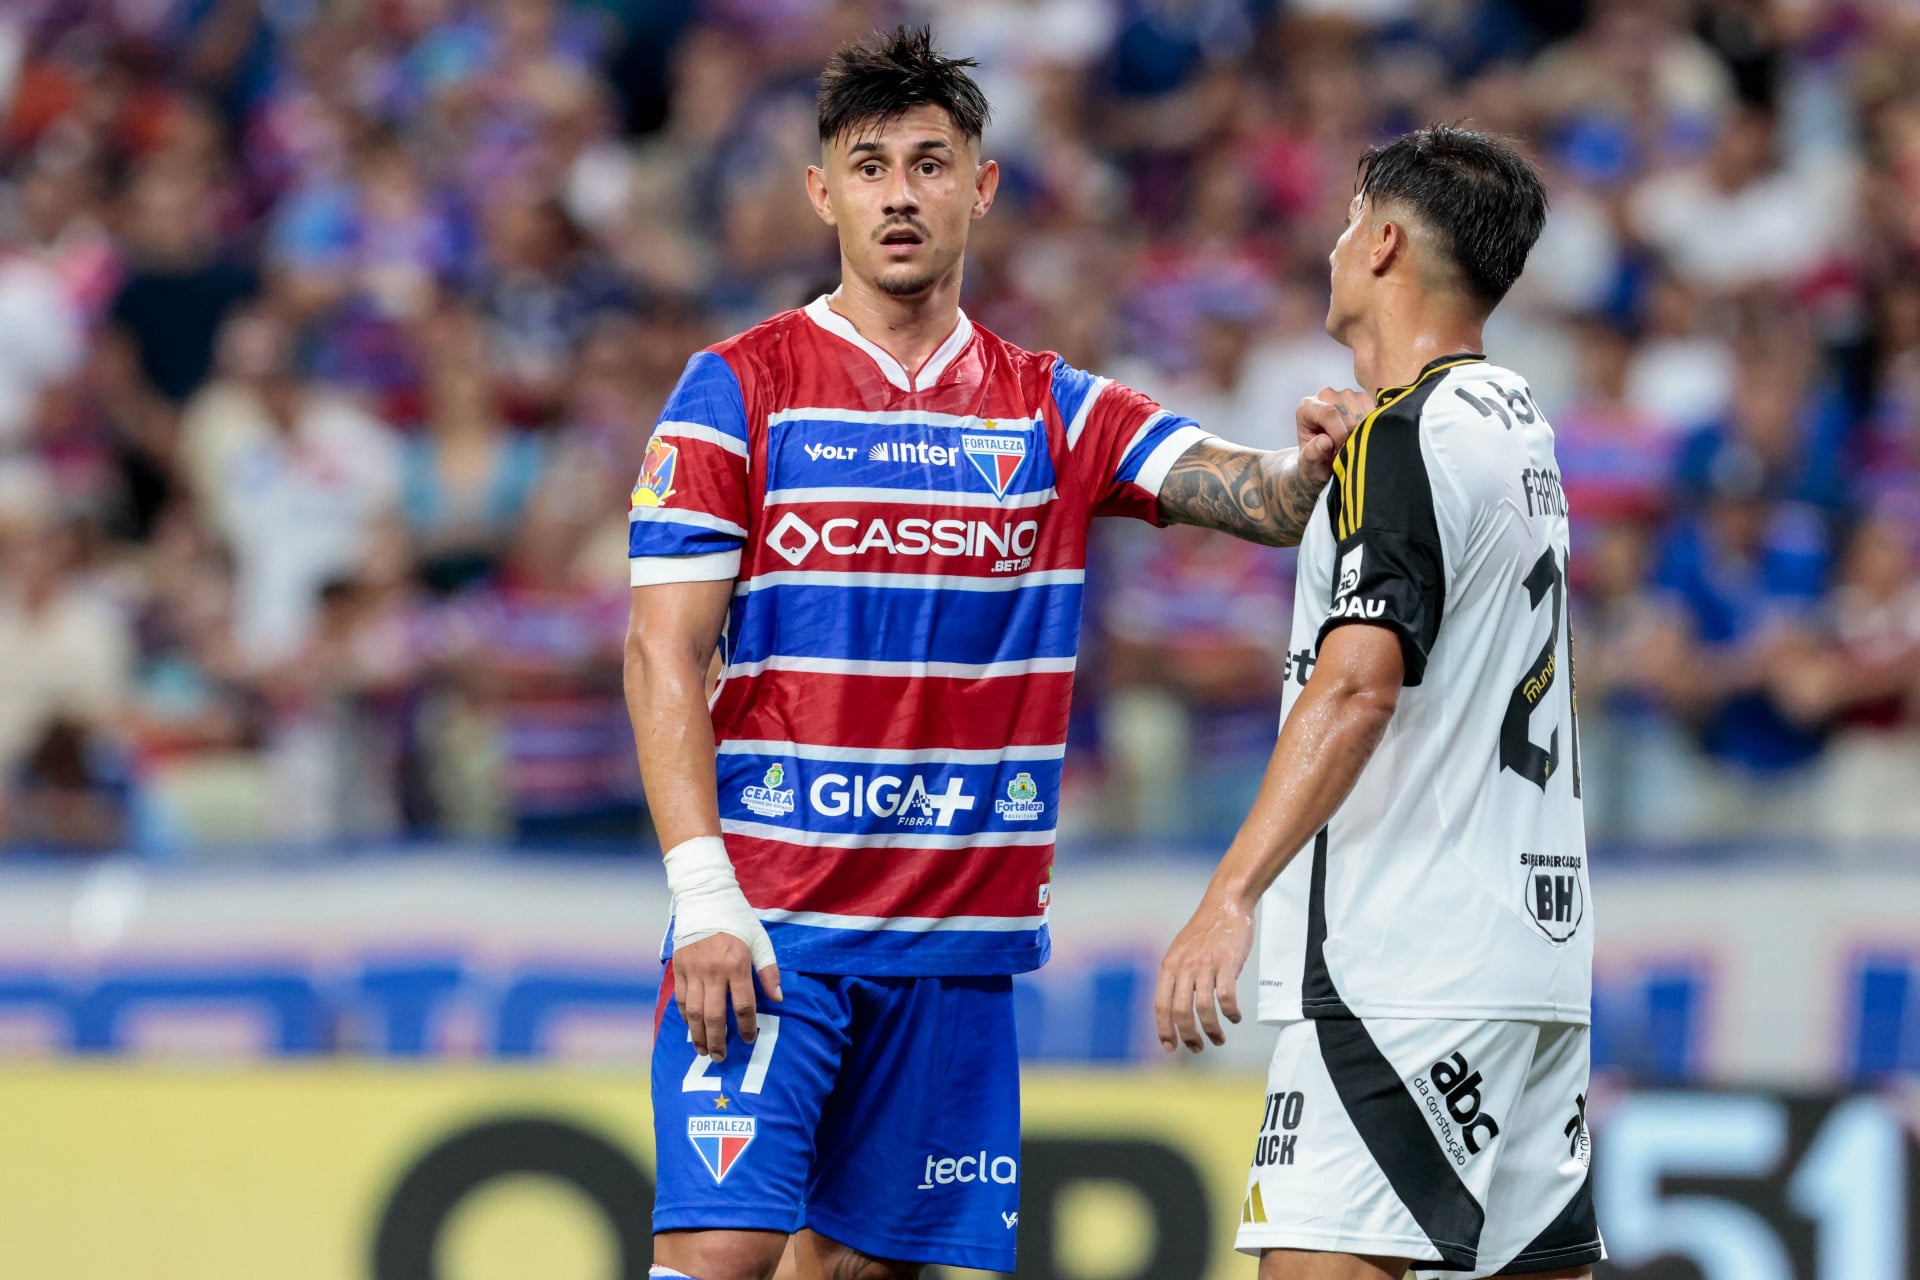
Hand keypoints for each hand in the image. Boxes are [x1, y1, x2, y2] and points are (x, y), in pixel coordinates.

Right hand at [673, 932, 781, 1062]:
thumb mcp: (760, 940)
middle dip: (718, 1040)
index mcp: (737, 963)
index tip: (748, 1039)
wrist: (705, 898)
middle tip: (721, 1057)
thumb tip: (778, 998)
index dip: (746, 1026)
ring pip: (694, 1012)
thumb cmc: (737, 920)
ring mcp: (693, 970)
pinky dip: (686, 1017)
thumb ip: (768, 970)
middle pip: (714, 1015)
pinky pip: (681, 999)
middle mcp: (713, 970)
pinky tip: (692, 1028)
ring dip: (698, 1035)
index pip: (742, 1005)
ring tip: (704, 1050)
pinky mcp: (678, 967)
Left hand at [1155, 891, 1254, 1053]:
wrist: (1225, 904)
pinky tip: (1235, 1017)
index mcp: (1169, 965)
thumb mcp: (1181, 951)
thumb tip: (1174, 1008)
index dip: (1164, 1030)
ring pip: (1204, 1008)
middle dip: (1188, 1036)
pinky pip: (1227, 997)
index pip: (1161, 1005)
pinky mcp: (1227, 963)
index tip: (1170, 1048)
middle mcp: (1184, 966)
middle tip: (1198, 1048)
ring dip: (1212, 1030)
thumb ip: (1176, 976)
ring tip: (1219, 1039)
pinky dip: (1231, 1013)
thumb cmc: (1205, 931)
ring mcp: (1205, 965)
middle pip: (1180, 1012)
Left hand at [1295, 387, 1371, 485]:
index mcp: (1307, 407)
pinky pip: (1376, 413)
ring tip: (1351, 442)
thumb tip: (1324, 441)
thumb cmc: (1314, 461)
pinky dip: (1373, 428)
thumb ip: (1312, 454)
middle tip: (1345, 449)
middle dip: (1351, 435)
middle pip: (1348, 413)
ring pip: (1364, 412)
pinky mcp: (1365, 399)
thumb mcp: (1309, 465)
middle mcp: (1326, 395)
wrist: (1324, 460)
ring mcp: (1347, 395)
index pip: (1329, 413)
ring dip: (1363, 432)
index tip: (1341, 449)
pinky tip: (1362, 436)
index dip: (1339, 434)